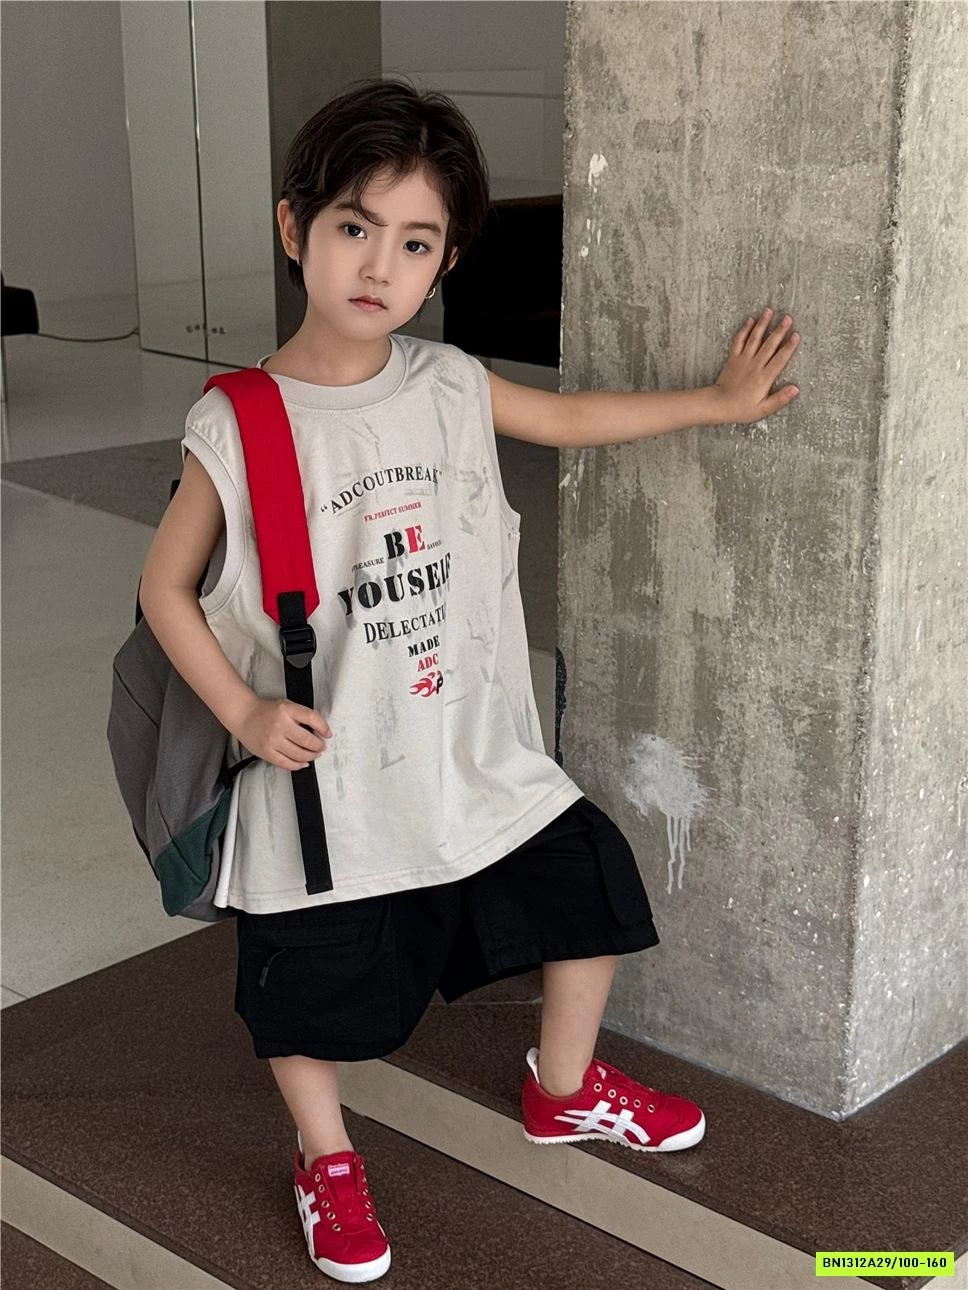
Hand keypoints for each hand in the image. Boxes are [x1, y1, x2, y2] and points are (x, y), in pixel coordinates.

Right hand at [232, 695, 332, 772]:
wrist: (243, 715)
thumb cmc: (266, 711)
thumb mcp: (286, 705)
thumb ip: (301, 714)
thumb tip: (320, 728)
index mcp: (287, 710)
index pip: (312, 718)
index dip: (323, 728)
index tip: (328, 734)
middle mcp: (280, 725)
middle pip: (307, 740)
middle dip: (318, 746)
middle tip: (321, 747)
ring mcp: (273, 740)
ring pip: (299, 754)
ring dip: (311, 756)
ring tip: (314, 755)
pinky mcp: (267, 752)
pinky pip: (286, 763)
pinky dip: (298, 765)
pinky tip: (303, 763)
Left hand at [712, 308, 800, 424]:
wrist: (718, 405)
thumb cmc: (741, 409)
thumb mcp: (763, 409)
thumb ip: (780, 399)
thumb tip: (796, 389)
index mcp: (764, 378)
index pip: (780, 359)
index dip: (789, 346)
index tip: (796, 335)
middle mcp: (755, 365)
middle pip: (769, 345)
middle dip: (779, 330)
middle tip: (788, 317)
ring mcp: (743, 360)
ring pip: (755, 338)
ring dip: (763, 324)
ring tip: (769, 311)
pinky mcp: (733, 358)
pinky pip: (739, 341)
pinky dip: (744, 330)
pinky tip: (750, 320)